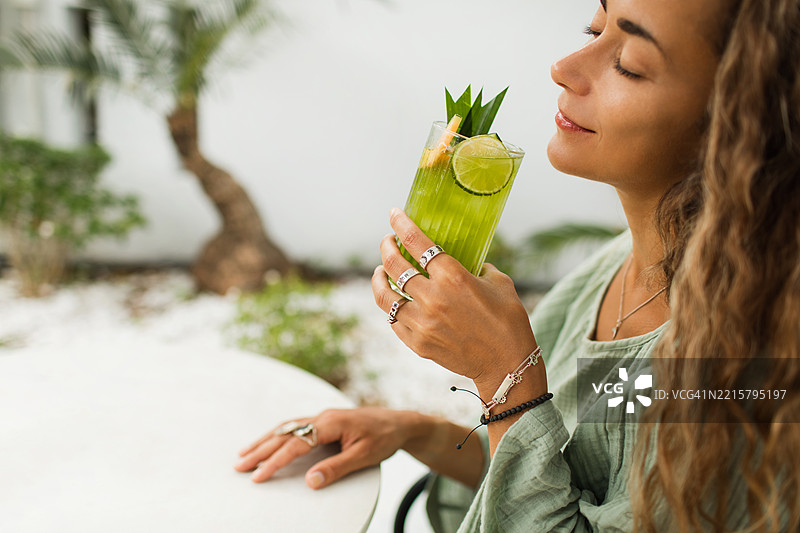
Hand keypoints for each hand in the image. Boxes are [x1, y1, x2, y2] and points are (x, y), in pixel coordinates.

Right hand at [234, 408, 412, 489]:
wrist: (400, 422)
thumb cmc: (384, 438)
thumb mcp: (364, 457)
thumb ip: (337, 468)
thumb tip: (310, 481)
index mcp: (331, 423)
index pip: (297, 443)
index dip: (276, 461)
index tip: (259, 475)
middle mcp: (323, 416)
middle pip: (286, 433)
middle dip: (261, 450)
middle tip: (239, 466)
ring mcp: (323, 416)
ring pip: (287, 427)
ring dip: (265, 441)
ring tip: (244, 454)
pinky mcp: (324, 420)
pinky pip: (295, 426)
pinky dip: (278, 435)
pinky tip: (269, 441)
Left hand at [372, 209, 538, 388]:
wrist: (507, 364)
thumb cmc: (509, 321)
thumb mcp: (500, 283)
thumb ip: (479, 267)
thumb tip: (468, 260)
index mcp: (453, 277)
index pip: (416, 242)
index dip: (401, 224)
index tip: (394, 214)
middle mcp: (433, 298)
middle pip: (394, 265)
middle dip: (387, 247)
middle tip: (387, 241)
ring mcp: (422, 322)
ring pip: (384, 295)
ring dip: (379, 278)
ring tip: (380, 271)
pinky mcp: (417, 343)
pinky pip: (393, 320)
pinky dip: (391, 306)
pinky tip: (394, 300)